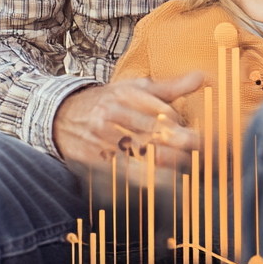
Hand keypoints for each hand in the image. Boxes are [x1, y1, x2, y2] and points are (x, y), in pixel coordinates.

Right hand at [53, 72, 203, 166]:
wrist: (62, 116)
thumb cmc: (108, 101)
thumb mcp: (136, 87)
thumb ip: (170, 86)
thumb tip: (200, 77)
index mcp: (126, 96)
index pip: (161, 113)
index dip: (179, 126)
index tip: (196, 135)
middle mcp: (113, 118)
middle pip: (152, 134)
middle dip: (177, 146)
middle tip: (198, 154)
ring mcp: (102, 141)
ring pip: (137, 156)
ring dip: (164, 166)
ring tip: (186, 173)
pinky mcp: (93, 162)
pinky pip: (121, 174)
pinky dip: (143, 181)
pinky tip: (162, 186)